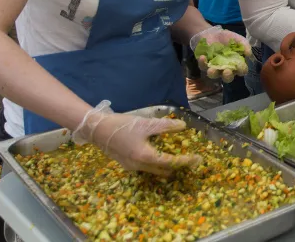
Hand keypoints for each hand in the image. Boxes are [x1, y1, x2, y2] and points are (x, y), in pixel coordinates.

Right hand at [73, 101, 201, 175]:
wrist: (97, 129)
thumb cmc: (122, 125)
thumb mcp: (146, 123)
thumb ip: (166, 126)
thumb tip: (183, 126)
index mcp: (146, 157)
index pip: (171, 162)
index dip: (186, 161)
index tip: (198, 159)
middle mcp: (140, 166)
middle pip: (164, 170)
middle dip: (178, 165)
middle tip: (188, 157)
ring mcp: (132, 167)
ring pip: (154, 170)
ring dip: (166, 165)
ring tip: (175, 154)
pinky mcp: (126, 164)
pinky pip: (146, 167)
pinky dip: (155, 163)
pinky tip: (158, 153)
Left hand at [191, 25, 253, 82]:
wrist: (212, 33)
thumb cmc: (227, 38)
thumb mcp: (238, 39)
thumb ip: (244, 45)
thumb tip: (248, 53)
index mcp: (236, 64)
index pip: (241, 70)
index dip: (241, 70)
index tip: (240, 67)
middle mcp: (226, 69)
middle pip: (228, 77)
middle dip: (227, 76)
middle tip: (226, 72)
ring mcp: (215, 68)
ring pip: (214, 75)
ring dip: (213, 73)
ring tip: (211, 69)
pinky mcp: (204, 65)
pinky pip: (203, 67)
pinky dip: (203, 63)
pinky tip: (203, 57)